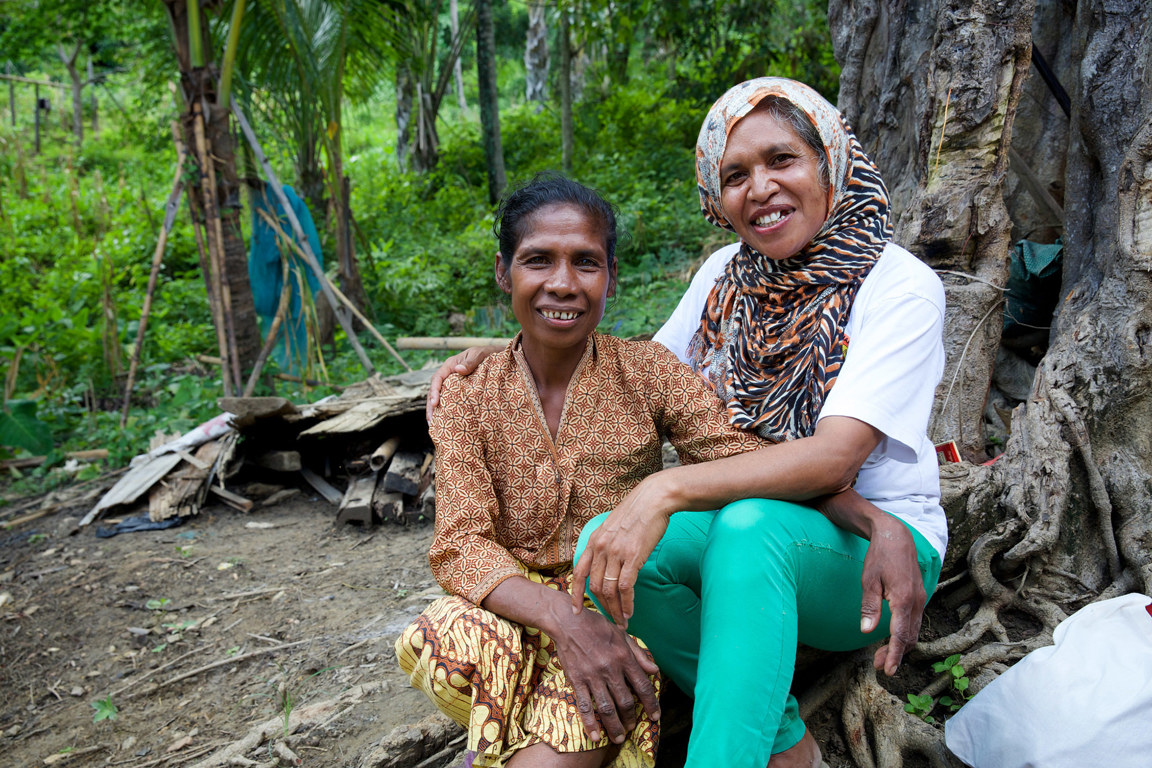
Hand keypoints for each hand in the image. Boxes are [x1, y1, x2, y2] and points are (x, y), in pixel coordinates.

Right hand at [425, 346, 500, 420]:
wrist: (496, 356)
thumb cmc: (487, 354)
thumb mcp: (479, 354)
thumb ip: (471, 361)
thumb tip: (459, 370)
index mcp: (450, 365)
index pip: (437, 378)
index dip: (434, 391)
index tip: (435, 403)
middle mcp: (448, 375)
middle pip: (434, 390)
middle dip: (430, 406)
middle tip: (431, 421)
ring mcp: (452, 384)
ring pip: (439, 397)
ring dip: (434, 411)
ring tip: (433, 425)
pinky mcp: (458, 391)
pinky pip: (448, 400)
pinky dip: (444, 411)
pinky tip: (443, 421)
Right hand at [551, 606, 660, 743]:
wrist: (567, 621)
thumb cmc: (596, 626)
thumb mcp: (622, 635)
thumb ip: (639, 654)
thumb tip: (654, 670)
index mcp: (623, 656)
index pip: (642, 685)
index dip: (651, 703)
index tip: (655, 716)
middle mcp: (610, 668)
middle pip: (625, 701)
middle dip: (631, 718)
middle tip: (632, 728)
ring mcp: (592, 675)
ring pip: (606, 707)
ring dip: (614, 726)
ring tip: (618, 738)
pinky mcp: (576, 680)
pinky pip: (584, 705)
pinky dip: (590, 723)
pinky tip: (595, 735)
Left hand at [571, 475, 673, 628]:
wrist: (654, 499)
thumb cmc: (637, 512)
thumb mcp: (613, 526)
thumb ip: (607, 544)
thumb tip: (609, 563)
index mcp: (594, 541)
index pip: (578, 573)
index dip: (575, 594)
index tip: (576, 610)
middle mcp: (601, 548)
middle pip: (595, 586)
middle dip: (602, 607)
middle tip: (610, 620)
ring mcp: (616, 552)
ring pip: (609, 590)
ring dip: (615, 610)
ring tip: (622, 622)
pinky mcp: (632, 557)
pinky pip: (625, 587)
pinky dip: (627, 603)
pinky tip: (630, 612)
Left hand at [860, 514, 925, 675]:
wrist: (896, 536)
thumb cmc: (880, 557)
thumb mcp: (868, 581)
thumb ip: (869, 607)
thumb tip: (867, 631)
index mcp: (904, 600)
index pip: (901, 635)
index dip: (895, 655)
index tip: (889, 671)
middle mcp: (917, 602)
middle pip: (909, 637)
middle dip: (896, 654)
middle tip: (880, 666)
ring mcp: (920, 599)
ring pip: (914, 630)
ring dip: (900, 646)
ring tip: (883, 656)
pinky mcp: (919, 596)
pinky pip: (915, 621)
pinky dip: (905, 633)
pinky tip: (892, 638)